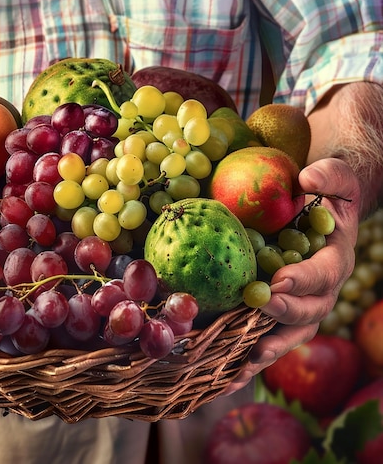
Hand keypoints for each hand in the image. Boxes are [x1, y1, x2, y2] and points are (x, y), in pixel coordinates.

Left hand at [223, 157, 360, 394]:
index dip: (302, 281)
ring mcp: (298, 309)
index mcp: (333, 262)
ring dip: (261, 353)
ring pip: (285, 338)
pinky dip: (244, 361)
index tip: (277, 282)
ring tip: (235, 368)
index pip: (323, 276)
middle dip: (279, 316)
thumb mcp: (333, 180)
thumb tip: (308, 179)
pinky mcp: (275, 318)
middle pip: (306, 315)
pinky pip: (263, 342)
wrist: (318, 216)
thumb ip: (330, 176)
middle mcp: (319, 293)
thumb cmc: (323, 197)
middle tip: (252, 312)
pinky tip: (220, 378)